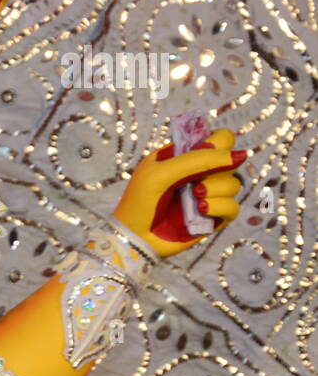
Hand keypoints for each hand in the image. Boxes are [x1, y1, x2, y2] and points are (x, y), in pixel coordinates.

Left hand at [112, 129, 245, 257]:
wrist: (134, 237)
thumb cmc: (141, 200)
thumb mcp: (162, 172)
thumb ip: (198, 159)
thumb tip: (241, 155)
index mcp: (184, 156)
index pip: (219, 139)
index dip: (220, 144)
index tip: (204, 155)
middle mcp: (199, 173)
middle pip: (231, 160)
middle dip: (218, 168)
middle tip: (198, 178)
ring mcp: (207, 195)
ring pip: (233, 184)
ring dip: (215, 189)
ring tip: (194, 197)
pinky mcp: (213, 217)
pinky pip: (232, 207)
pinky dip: (219, 207)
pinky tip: (201, 210)